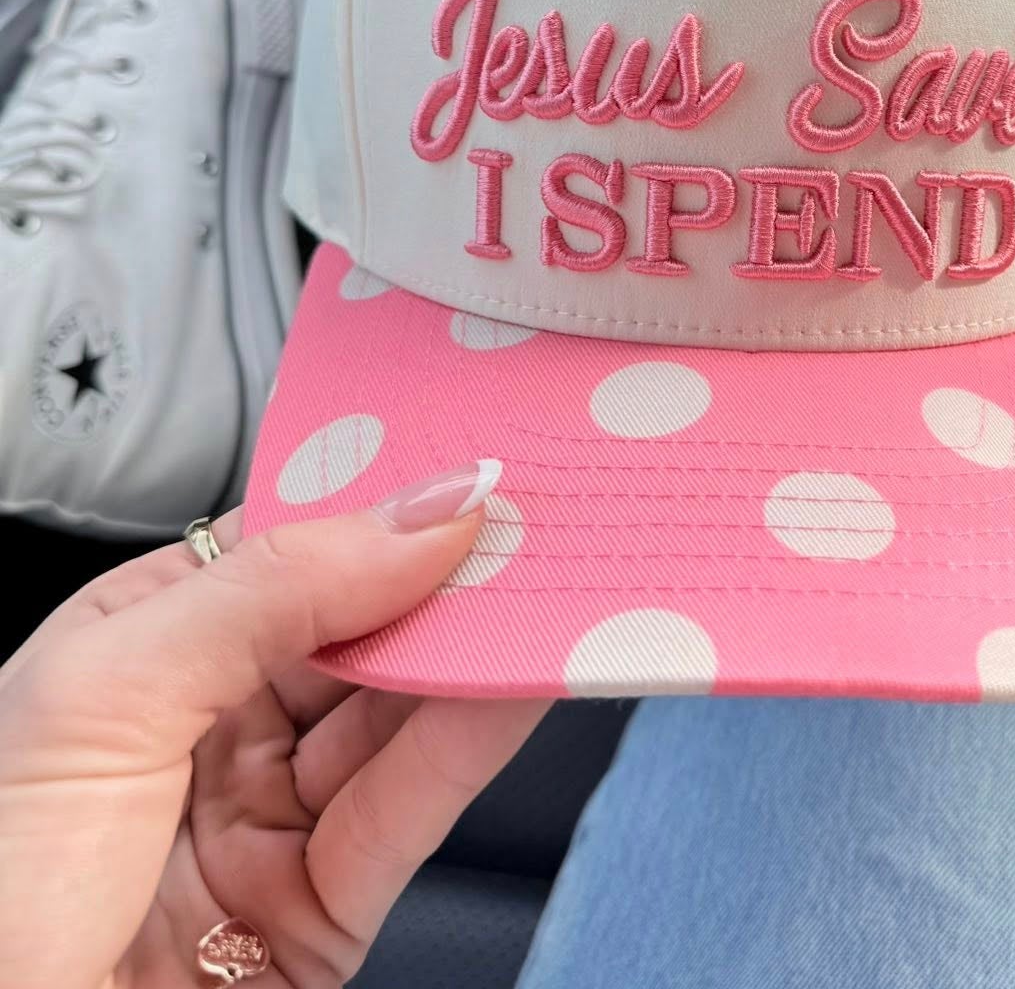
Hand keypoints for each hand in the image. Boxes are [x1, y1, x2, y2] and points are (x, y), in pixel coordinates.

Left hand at [0, 466, 549, 988]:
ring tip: (550, 588)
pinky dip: (478, 739)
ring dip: (479, 651)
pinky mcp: (325, 905)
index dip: (382, 502)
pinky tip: (524, 679)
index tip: (467, 466)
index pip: (289, 547)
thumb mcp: (106, 695)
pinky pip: (414, 805)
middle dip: (449, 574)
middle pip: (363, 626)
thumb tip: (420, 514)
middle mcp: (216, 721)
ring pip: (402, 711)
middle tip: (531, 522)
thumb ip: (271, 591)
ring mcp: (274, 813)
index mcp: (147, 647)